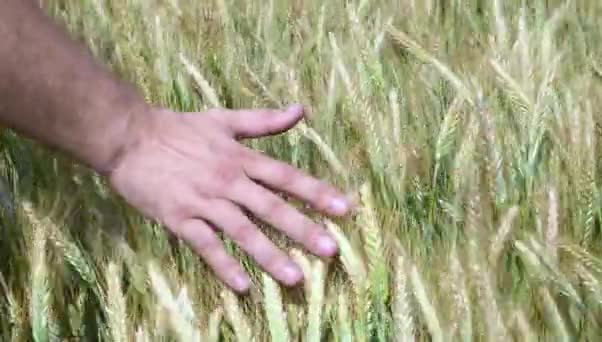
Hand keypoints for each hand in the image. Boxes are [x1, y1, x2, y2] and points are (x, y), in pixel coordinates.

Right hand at [107, 104, 351, 292]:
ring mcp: (204, 201)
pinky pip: (205, 245)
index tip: (343, 208)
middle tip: (330, 251)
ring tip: (294, 277)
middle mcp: (228, 180)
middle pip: (271, 207)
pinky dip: (223, 265)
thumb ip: (263, 120)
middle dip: (303, 229)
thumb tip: (300, 109)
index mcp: (241, 157)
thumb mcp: (224, 118)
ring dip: (269, 254)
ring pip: (242, 230)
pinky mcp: (179, 218)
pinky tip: (243, 285)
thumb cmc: (178, 128)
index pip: (286, 177)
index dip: (316, 192)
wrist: (128, 137)